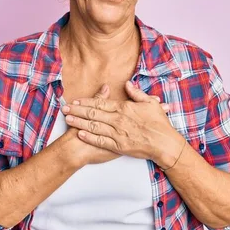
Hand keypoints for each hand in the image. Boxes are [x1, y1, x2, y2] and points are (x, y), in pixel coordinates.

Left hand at [61, 81, 185, 168]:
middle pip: (93, 113)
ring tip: (68, 118)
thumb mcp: (150, 103)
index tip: (76, 100)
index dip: (86, 101)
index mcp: (124, 108)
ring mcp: (117, 133)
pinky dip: (89, 137)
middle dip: (77, 110)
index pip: (101, 102)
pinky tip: (80, 133)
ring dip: (79, 122)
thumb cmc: (159, 123)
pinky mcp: (118, 146)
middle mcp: (118, 120)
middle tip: (65, 107)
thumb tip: (127, 84)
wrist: (164, 143)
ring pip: (94, 126)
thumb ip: (136, 93)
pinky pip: (100, 140)